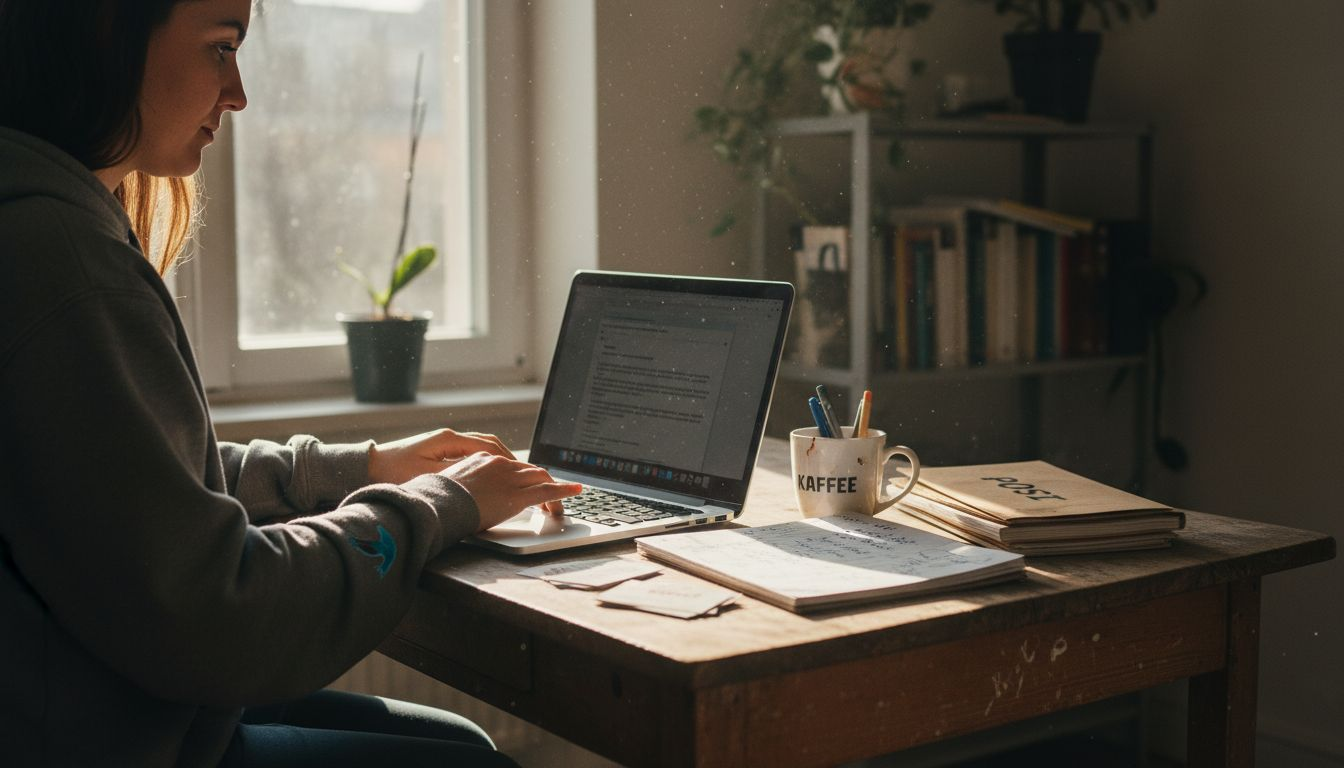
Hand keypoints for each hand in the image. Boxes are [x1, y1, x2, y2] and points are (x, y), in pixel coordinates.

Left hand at [368, 428, 513, 484]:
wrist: (368, 466)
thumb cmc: (393, 472)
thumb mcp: (427, 476)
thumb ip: (456, 474)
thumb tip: (481, 477)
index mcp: (449, 439)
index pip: (488, 447)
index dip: (508, 460)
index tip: (521, 472)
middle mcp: (450, 437)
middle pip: (489, 443)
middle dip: (508, 458)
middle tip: (523, 473)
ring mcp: (445, 442)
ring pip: (481, 446)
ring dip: (497, 458)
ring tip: (511, 474)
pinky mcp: (440, 450)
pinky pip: (470, 452)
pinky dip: (485, 461)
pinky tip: (488, 474)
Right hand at [441, 452, 583, 530]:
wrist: (437, 504)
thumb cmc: (436, 499)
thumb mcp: (448, 485)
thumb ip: (462, 485)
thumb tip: (462, 494)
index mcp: (482, 459)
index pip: (511, 464)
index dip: (523, 475)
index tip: (528, 482)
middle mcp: (499, 464)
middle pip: (530, 469)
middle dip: (543, 480)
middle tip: (550, 492)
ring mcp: (510, 478)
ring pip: (541, 478)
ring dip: (554, 488)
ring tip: (565, 497)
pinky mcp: (518, 495)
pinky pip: (548, 491)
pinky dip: (564, 491)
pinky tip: (576, 491)